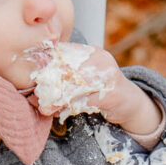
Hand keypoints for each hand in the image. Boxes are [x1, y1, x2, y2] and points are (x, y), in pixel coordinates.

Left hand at [36, 43, 160, 134]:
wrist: (130, 102)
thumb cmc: (101, 87)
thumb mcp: (86, 73)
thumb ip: (66, 71)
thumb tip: (38, 78)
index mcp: (92, 51)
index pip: (65, 52)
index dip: (47, 64)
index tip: (35, 76)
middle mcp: (101, 61)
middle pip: (68, 70)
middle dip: (50, 84)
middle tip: (36, 95)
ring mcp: (108, 77)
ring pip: (74, 87)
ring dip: (56, 99)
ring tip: (44, 107)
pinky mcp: (111, 95)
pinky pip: (83, 102)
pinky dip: (68, 109)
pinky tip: (58, 113)